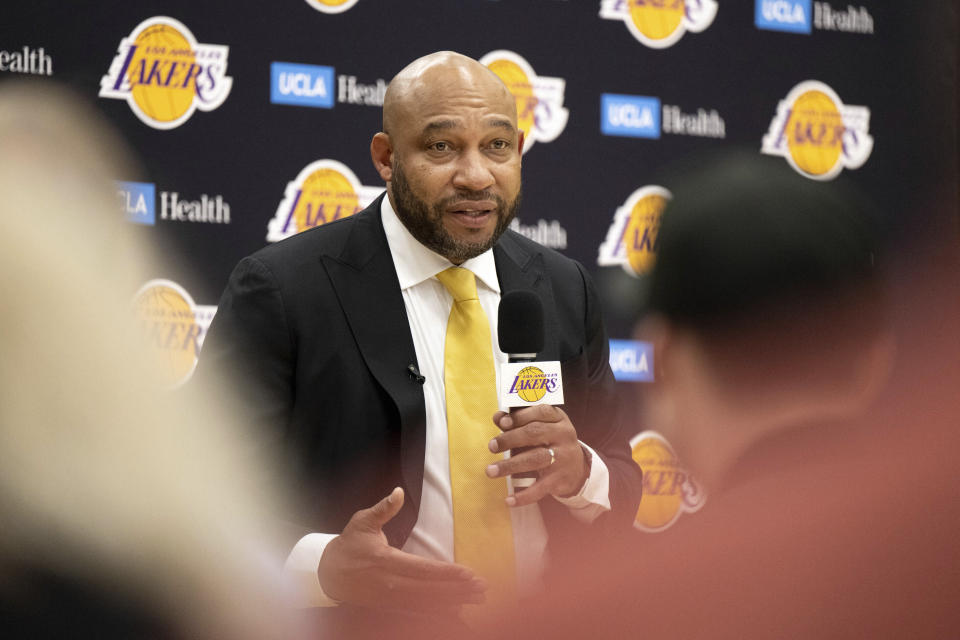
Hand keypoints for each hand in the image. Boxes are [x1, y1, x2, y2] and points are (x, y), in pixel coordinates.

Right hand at [317, 487, 485, 609]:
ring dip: (453, 601)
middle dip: (457, 589)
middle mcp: (391, 584)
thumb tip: (398, 492)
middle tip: (482, 588)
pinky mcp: (389, 606)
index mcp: (386, 561)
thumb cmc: (349, 545)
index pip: (423, 569)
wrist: (327, 574)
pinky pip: (418, 611)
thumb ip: (383, 509)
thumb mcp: (362, 522)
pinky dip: (438, 611)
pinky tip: (456, 609)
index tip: (468, 572)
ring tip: (477, 599)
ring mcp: (390, 598)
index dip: (447, 572)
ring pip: (427, 603)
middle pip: (430, 590)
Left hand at [487, 405, 588, 506]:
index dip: (520, 416)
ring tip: (491, 471)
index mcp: (558, 419)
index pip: (541, 412)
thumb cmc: (549, 442)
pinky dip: (523, 495)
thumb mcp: (540, 427)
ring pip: (535, 459)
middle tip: (492, 446)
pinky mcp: (560, 479)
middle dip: (510, 439)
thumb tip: (497, 417)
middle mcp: (564, 436)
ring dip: (510, 465)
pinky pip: (540, 488)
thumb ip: (517, 421)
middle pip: (534, 433)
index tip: (501, 423)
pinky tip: (508, 500)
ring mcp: (563, 458)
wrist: (577, 468)